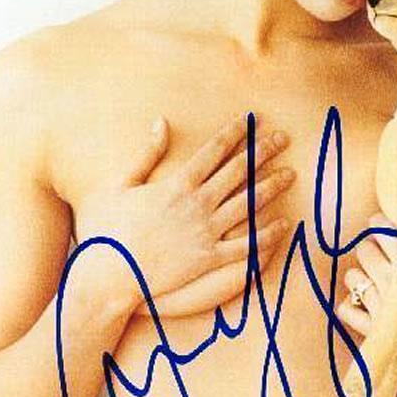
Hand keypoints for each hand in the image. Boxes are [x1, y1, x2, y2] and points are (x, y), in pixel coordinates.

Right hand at [73, 114, 295, 317]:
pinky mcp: (209, 259)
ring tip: (291, 174)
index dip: (236, 133)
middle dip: (263, 152)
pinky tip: (284, 224)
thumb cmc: (105, 230)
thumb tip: (161, 123)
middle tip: (284, 139)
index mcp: (177, 183)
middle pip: (239, 171)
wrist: (107, 275)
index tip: (253, 121)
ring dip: (271, 187)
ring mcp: (205, 232)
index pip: (214, 150)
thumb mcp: (119, 184)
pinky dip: (267, 235)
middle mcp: (197, 204)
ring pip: (249, 204)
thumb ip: (146, 154)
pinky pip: (246, 245)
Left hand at [336, 191, 396, 385]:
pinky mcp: (380, 334)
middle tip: (380, 246)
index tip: (386, 223)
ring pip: (354, 278)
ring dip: (359, 271)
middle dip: (370, 244)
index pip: (386, 231)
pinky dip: (349, 303)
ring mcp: (386, 311)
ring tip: (373, 269)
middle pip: (366, 250)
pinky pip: (348, 312)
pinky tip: (363, 297)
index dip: (382, 223)